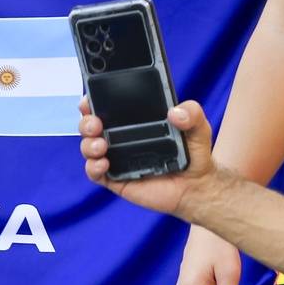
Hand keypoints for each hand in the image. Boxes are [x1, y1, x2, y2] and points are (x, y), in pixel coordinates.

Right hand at [78, 96, 216, 216]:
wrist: (197, 186)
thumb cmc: (193, 154)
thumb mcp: (198, 128)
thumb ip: (192, 114)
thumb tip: (176, 112)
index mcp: (133, 121)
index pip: (106, 106)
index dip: (93, 101)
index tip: (89, 98)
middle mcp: (119, 137)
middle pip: (90, 126)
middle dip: (86, 122)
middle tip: (95, 123)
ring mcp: (115, 158)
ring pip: (88, 148)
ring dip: (88, 144)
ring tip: (101, 146)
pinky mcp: (116, 178)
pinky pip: (95, 173)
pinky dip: (93, 167)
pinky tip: (104, 164)